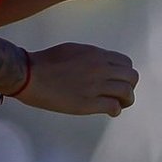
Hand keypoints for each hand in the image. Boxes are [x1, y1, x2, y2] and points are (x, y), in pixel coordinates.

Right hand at [21, 42, 138, 115]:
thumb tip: (101, 64)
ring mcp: (95, 86)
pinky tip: (109, 111)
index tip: (118, 80)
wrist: (30, 75)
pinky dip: (115, 110)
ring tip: (118, 104)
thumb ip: (91, 56)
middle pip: (131, 77)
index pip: (126, 63)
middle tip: (121, 94)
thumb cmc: (46, 61)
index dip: (125, 73)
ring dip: (125, 100)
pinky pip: (113, 106)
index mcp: (96, 54)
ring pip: (126, 92)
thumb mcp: (74, 49)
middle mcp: (100, 68)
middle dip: (129, 86)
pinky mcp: (88, 103)